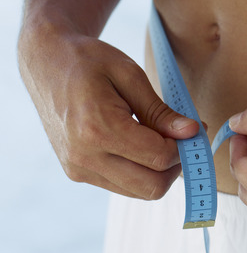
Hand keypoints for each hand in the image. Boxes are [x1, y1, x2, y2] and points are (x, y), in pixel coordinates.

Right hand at [18, 28, 199, 198]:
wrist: (45, 63)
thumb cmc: (88, 61)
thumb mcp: (130, 75)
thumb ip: (161, 110)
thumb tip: (191, 132)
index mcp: (97, 129)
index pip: (158, 157)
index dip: (185, 146)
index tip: (195, 128)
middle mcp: (84, 157)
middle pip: (152, 186)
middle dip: (177, 165)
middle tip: (184, 138)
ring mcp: (78, 169)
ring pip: (139, 191)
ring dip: (160, 171)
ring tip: (163, 139)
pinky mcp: (77, 172)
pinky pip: (123, 185)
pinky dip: (141, 171)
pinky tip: (143, 144)